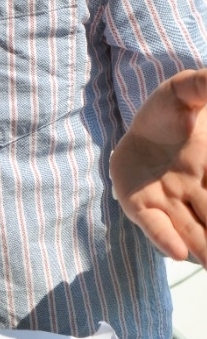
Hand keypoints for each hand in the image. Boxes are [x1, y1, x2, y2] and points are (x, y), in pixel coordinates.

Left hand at [110, 69, 206, 266]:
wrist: (138, 125)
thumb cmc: (169, 110)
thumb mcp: (186, 91)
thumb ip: (204, 85)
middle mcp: (194, 191)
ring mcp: (168, 201)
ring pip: (193, 231)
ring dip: (204, 248)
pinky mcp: (139, 204)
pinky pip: (155, 226)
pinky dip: (165, 238)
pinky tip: (179, 253)